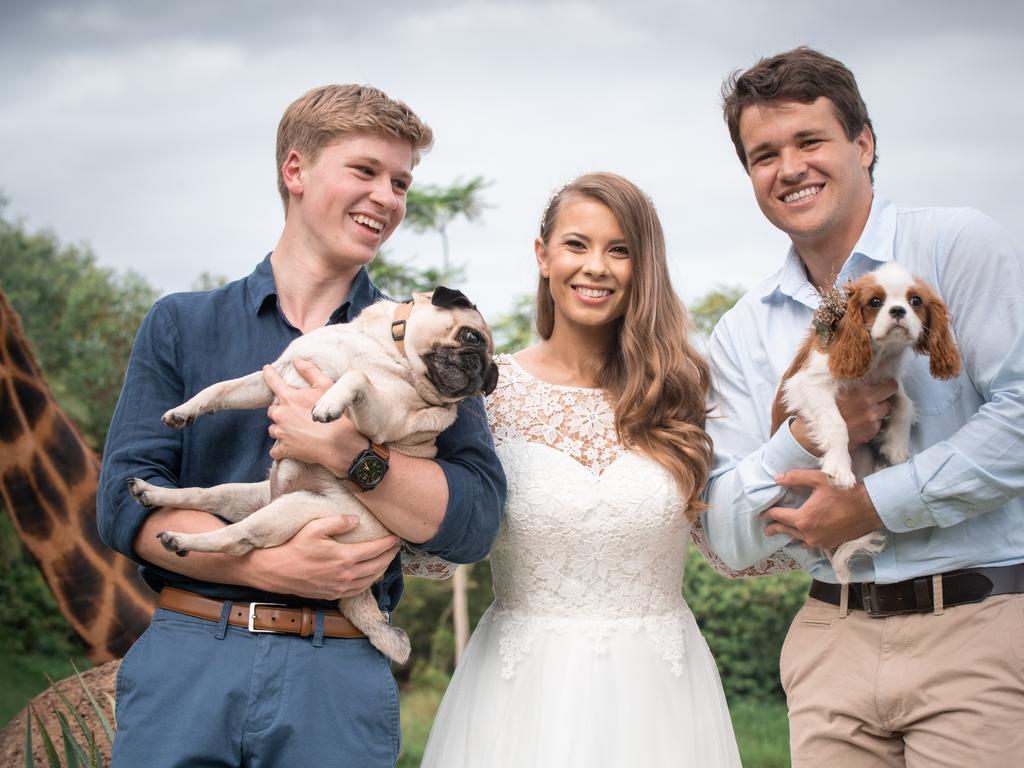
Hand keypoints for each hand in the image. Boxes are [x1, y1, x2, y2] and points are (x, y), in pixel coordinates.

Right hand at [252, 516, 400, 599]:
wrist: (274, 571)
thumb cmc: (293, 546)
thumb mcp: (315, 527)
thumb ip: (338, 522)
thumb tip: (356, 521)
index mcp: (345, 557)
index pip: (376, 550)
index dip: (389, 543)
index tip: (397, 537)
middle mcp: (346, 575)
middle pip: (377, 566)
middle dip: (390, 556)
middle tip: (396, 547)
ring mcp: (339, 587)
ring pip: (370, 580)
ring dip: (382, 569)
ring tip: (387, 559)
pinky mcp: (332, 594)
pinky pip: (358, 590)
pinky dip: (369, 582)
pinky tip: (370, 575)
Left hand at [264, 360, 362, 473]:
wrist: (340, 445)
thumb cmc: (335, 415)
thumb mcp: (326, 386)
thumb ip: (309, 371)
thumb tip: (296, 360)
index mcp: (289, 398)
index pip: (273, 381)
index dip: (269, 374)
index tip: (267, 370)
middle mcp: (281, 415)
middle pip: (272, 410)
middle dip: (281, 410)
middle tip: (295, 413)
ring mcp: (281, 433)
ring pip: (273, 429)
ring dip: (281, 429)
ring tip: (296, 430)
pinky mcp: (285, 450)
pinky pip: (275, 450)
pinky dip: (280, 449)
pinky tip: (290, 447)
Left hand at [761, 469, 883, 548]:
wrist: (870, 508)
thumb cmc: (844, 492)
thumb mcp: (818, 479)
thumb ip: (795, 477)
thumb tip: (776, 478)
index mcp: (803, 519)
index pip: (779, 517)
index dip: (769, 513)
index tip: (761, 513)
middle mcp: (808, 535)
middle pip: (785, 531)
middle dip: (774, 528)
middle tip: (766, 529)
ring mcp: (819, 542)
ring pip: (798, 539)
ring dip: (789, 534)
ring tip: (782, 532)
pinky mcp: (830, 545)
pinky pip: (811, 544)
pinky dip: (803, 540)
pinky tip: (802, 538)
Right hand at [790, 378, 897, 454]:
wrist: (814, 437)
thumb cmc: (820, 410)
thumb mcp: (830, 389)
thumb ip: (848, 381)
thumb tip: (862, 371)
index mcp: (860, 391)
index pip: (889, 384)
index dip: (886, 383)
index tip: (882, 383)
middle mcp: (869, 404)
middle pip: (890, 396)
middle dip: (884, 395)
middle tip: (875, 396)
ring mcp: (872, 419)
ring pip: (885, 409)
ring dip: (878, 409)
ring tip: (863, 410)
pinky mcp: (871, 432)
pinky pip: (878, 423)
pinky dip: (872, 422)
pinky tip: (859, 422)